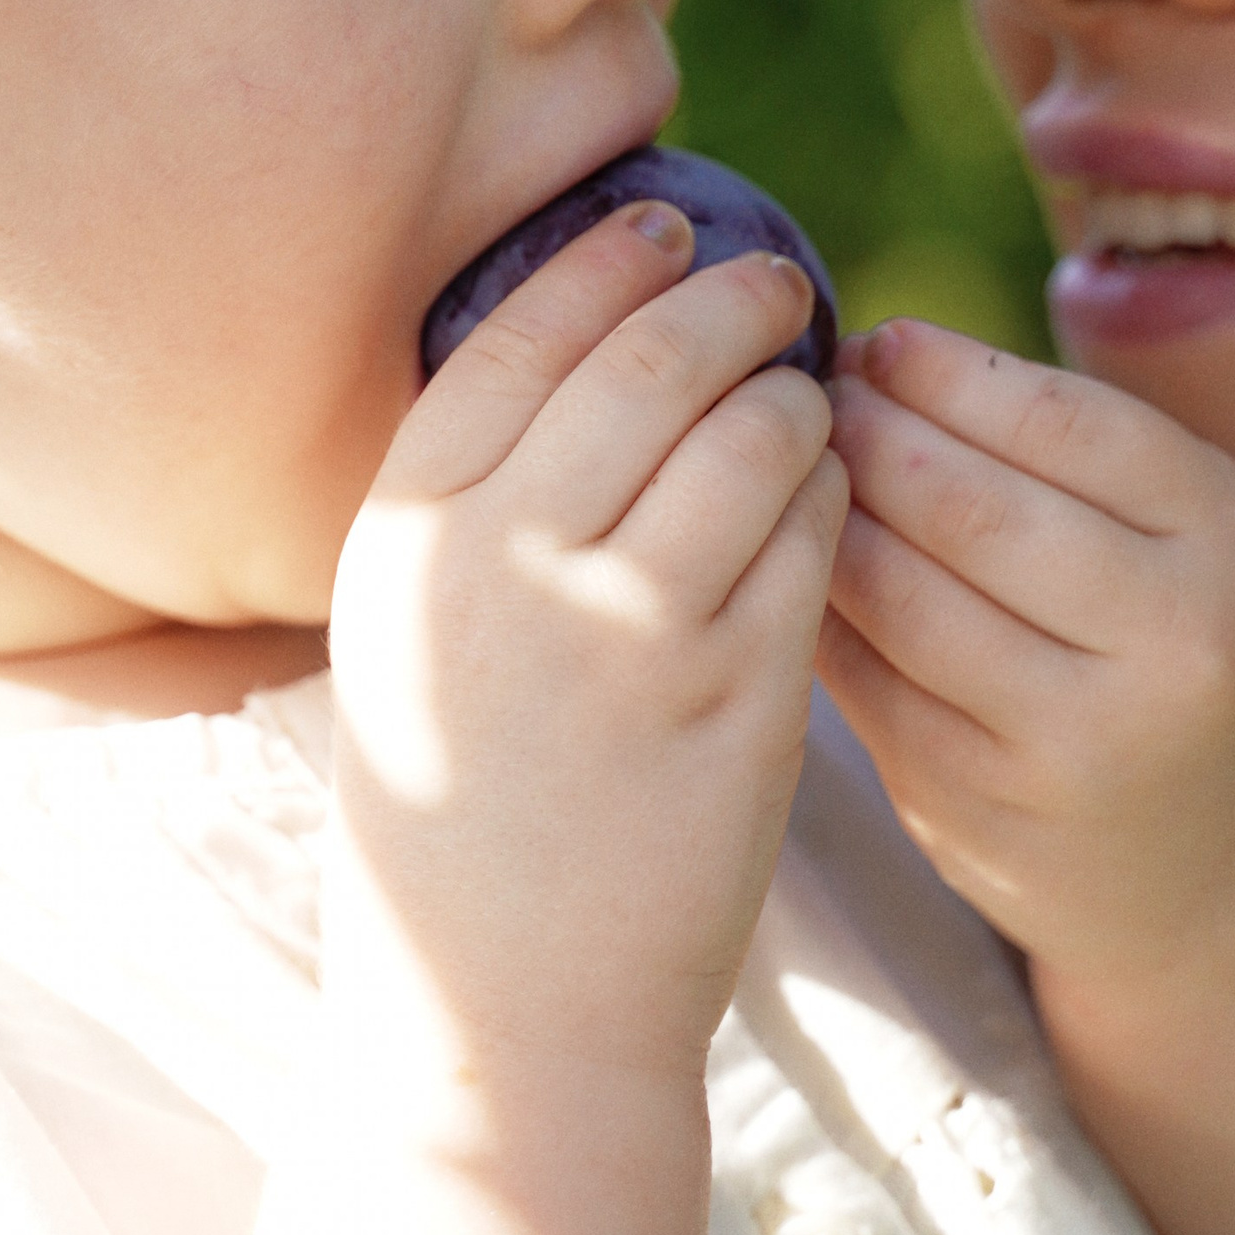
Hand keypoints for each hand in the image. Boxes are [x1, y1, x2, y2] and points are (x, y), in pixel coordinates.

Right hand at [327, 203, 846, 1082]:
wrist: (506, 1011)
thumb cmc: (461, 816)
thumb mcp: (410, 637)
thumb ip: (478, 501)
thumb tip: (587, 337)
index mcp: (403, 538)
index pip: (514, 338)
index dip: (600, 264)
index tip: (660, 223)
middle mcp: (503, 564)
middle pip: (646, 361)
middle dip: (727, 302)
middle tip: (777, 286)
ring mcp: (624, 626)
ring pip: (751, 434)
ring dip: (795, 398)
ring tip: (805, 404)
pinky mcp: (736, 691)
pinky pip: (813, 536)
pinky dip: (831, 494)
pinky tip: (826, 499)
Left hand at [818, 317, 1234, 985]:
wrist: (1208, 861)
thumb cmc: (1167, 640)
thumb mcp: (1178, 529)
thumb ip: (1064, 443)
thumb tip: (876, 355)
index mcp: (1227, 538)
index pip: (1061, 422)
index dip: (945, 373)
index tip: (875, 343)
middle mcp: (1172, 644)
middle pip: (971, 507)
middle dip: (869, 435)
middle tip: (808, 399)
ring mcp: (1075, 745)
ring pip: (902, 598)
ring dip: (828, 517)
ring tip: (794, 472)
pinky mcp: (983, 816)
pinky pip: (865, 685)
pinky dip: (821, 610)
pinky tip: (795, 567)